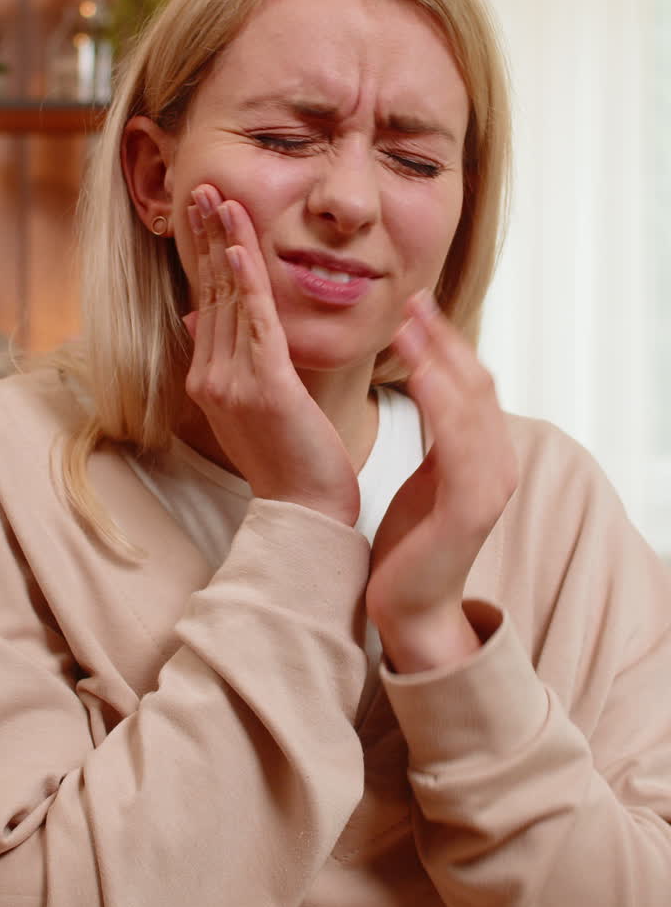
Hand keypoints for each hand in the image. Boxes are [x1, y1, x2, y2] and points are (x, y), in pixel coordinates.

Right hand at [183, 185, 359, 525]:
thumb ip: (227, 357)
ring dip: (224, 244)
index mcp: (210, 376)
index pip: (206, 300)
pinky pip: (255, 325)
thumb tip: (199, 315)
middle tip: (202, 185)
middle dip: (206, 235)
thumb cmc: (290, 459)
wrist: (306, 509)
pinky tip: (240, 248)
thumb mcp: (249, 404)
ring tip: (220, 198)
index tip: (203, 208)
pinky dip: (247, 283)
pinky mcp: (264, 387)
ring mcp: (233, 381)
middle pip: (209, 291)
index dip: (204, 251)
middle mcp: (211, 375)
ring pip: (229, 300)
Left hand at [366, 290, 516, 671]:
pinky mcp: (470, 508)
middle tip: (410, 298)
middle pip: (476, 383)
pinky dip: (442, 403)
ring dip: (438, 358)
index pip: (471, 381)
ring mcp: (490, 484)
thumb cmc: (414, 541)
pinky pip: (459, 444)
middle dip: (443, 338)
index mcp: (488, 453)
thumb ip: (439, 435)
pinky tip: (419, 371)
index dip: (445, 340)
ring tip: (407, 323)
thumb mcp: (428, 476)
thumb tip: (427, 385)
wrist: (411, 607)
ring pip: (470, 405)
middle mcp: (499, 462)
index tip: (412, 305)